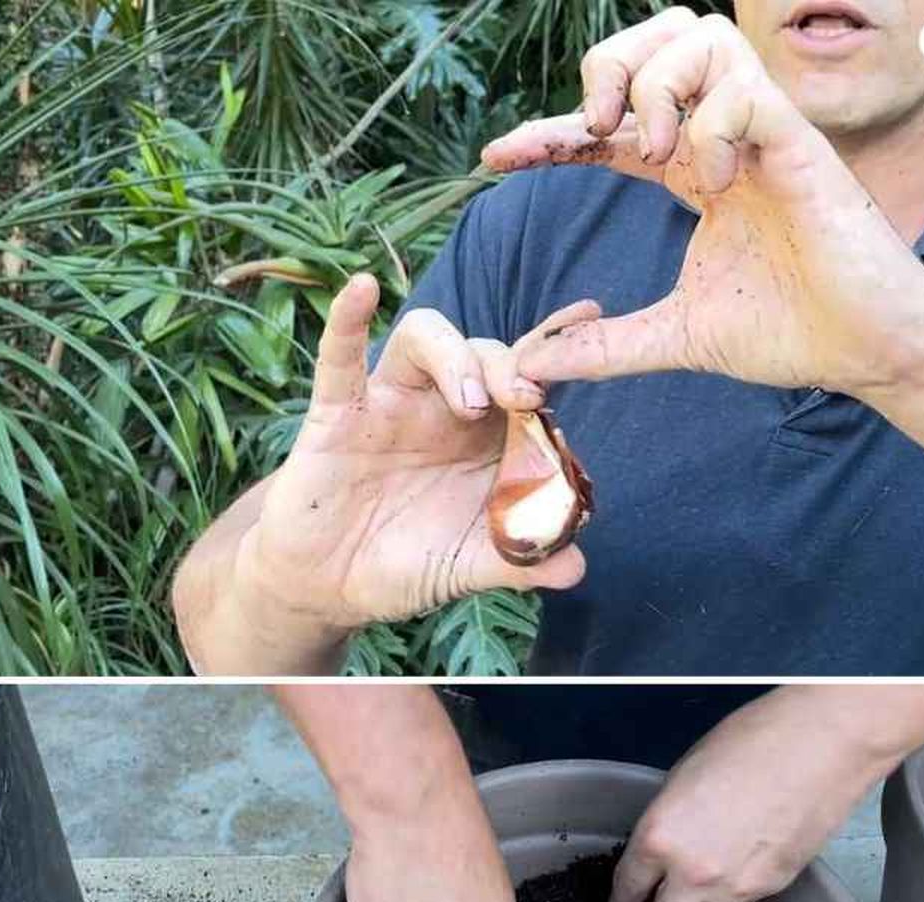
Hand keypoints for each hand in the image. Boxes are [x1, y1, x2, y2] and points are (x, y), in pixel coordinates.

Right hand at [240, 274, 594, 635]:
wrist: (331, 589)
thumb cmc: (406, 567)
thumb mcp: (469, 568)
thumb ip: (520, 562)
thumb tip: (575, 567)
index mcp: (485, 440)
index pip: (525, 382)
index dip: (555, 351)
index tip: (591, 326)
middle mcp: (443, 409)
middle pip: (484, 353)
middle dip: (510, 366)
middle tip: (526, 399)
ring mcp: (391, 405)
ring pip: (425, 338)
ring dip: (455, 357)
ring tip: (471, 402)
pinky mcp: (338, 415)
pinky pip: (340, 359)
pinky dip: (348, 321)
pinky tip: (361, 290)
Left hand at [482, 8, 923, 396]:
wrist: (865, 352)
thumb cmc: (789, 332)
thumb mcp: (676, 338)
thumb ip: (605, 346)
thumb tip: (531, 364)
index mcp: (697, 171)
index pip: (613, 124)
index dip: (552, 130)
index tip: (498, 159)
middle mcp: (727, 139)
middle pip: (659, 37)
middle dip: (609, 68)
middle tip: (594, 133)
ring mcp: (767, 134)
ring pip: (703, 35)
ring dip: (658, 86)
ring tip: (656, 155)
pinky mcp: (803, 145)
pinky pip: (744, 90)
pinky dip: (712, 128)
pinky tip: (714, 184)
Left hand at [609, 688, 892, 901]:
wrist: (818, 745)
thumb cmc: (750, 742)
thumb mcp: (682, 776)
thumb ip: (665, 824)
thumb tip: (661, 849)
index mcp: (660, 837)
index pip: (626, 893)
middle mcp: (692, 874)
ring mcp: (734, 887)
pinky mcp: (771, 889)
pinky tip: (730, 880)